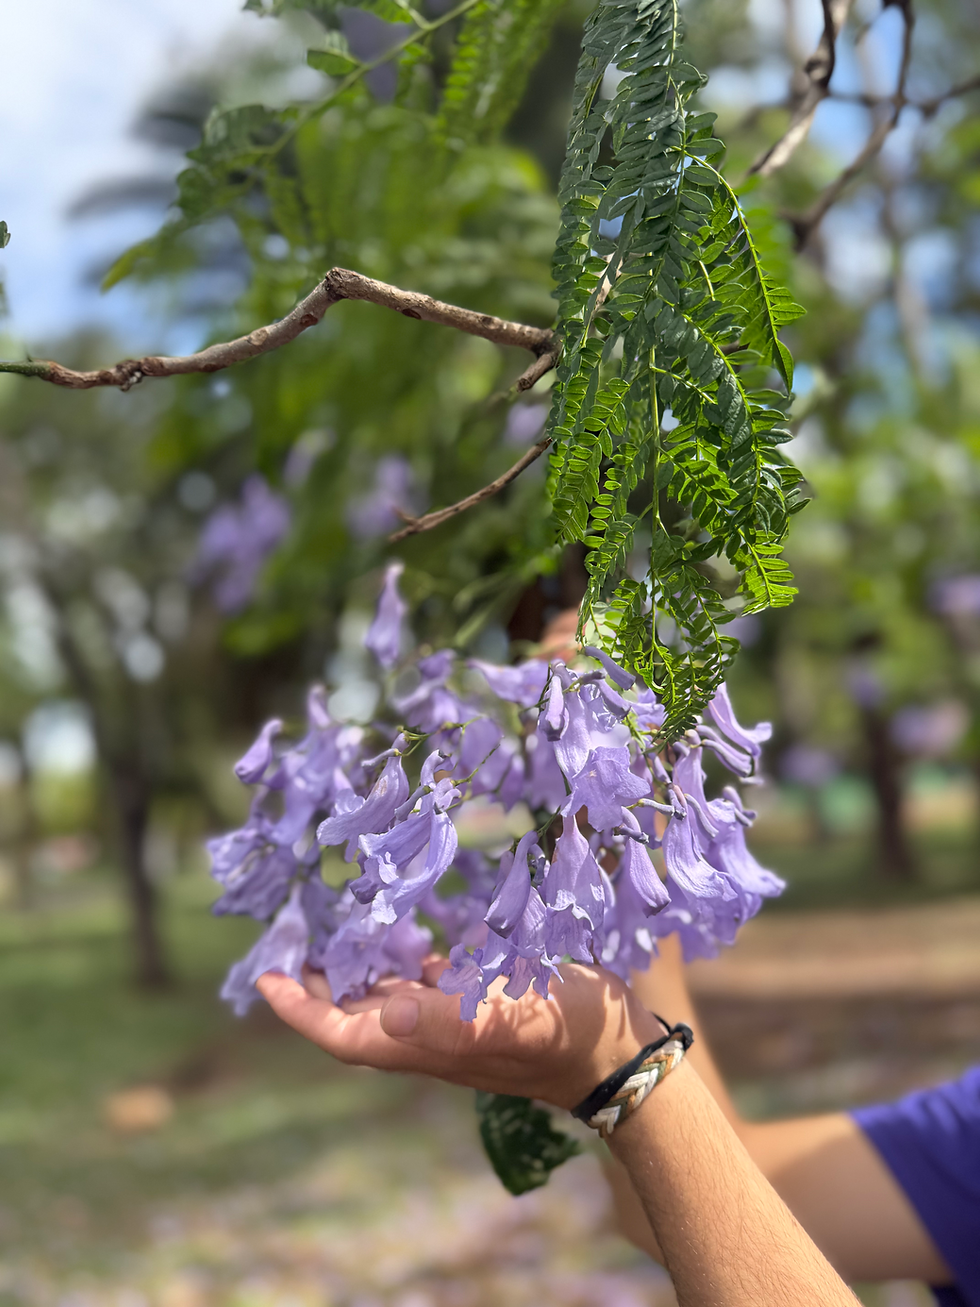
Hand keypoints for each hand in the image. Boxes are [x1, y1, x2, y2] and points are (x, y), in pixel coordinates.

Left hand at [256, 958, 663, 1109]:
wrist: (613, 1049)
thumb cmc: (559, 1033)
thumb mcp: (505, 1020)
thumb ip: (448, 1018)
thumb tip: (386, 1013)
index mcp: (422, 1043)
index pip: (341, 1033)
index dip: (300, 1009)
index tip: (266, 978)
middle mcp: (428, 1033)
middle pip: (355, 1015)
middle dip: (320, 985)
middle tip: (291, 943)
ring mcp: (454, 1018)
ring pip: (389, 997)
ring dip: (360, 969)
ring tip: (338, 930)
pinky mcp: (480, 1000)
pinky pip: (428, 981)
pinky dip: (409, 959)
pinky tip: (408, 934)